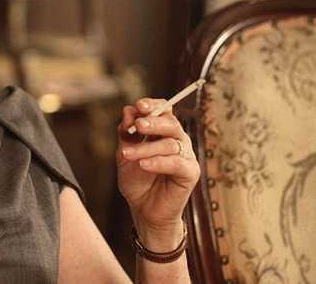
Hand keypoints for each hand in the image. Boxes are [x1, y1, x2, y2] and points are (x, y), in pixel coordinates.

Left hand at [116, 99, 199, 242]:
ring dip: (146, 148)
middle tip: (138, 125)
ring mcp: (186, 157)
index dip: (154, 105)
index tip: (139, 105)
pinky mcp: (190, 174)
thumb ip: (126, 133)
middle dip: (154, 122)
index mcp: (162, 133)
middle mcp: (177, 141)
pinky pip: (176, 163)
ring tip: (127, 155)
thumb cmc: (136, 180)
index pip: (164, 111)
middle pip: (171, 124)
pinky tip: (143, 165)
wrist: (143, 210)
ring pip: (170, 144)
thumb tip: (128, 110)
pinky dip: (158, 162)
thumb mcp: (125, 153)